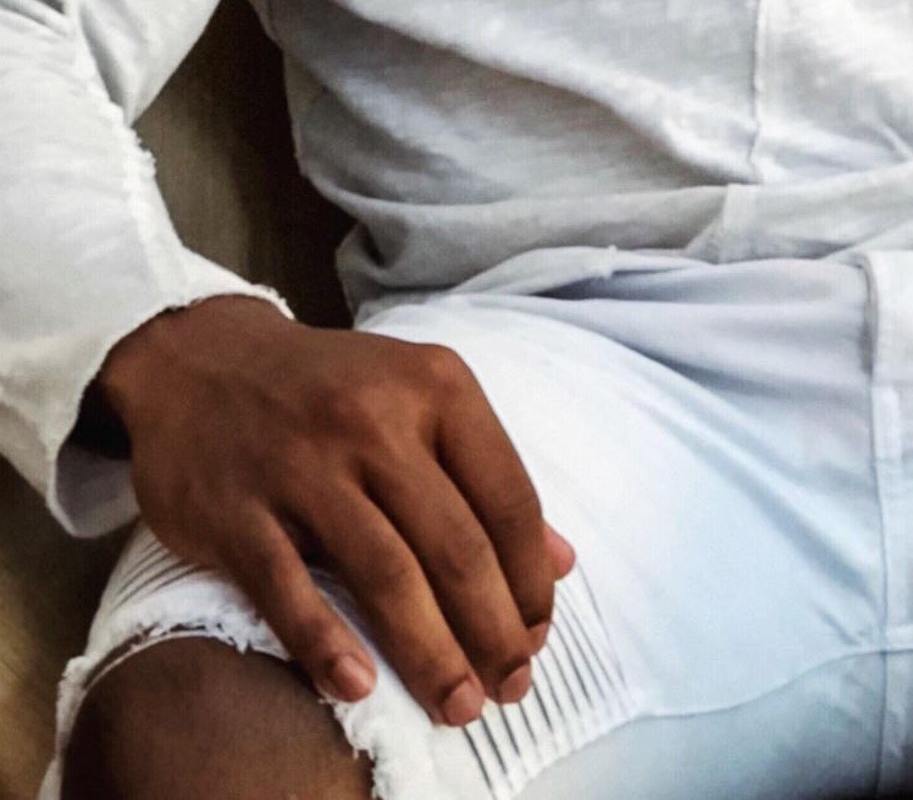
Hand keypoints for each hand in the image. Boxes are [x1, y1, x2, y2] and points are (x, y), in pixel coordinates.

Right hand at [97, 295, 574, 728]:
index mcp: (434, 386)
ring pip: (385, 574)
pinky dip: (327, 644)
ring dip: (430, 653)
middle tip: (510, 688)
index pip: (507, 498)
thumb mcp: (418, 400)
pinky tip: (361, 687)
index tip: (538, 637)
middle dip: (492, 631)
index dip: (530, 581)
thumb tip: (560, 562)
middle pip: (455, 546)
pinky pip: (289, 590)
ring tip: (459, 706)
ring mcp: (303, 464)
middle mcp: (374, 420)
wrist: (200, 359)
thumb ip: (487, 476)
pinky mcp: (237, 510)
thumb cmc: (329, 390)